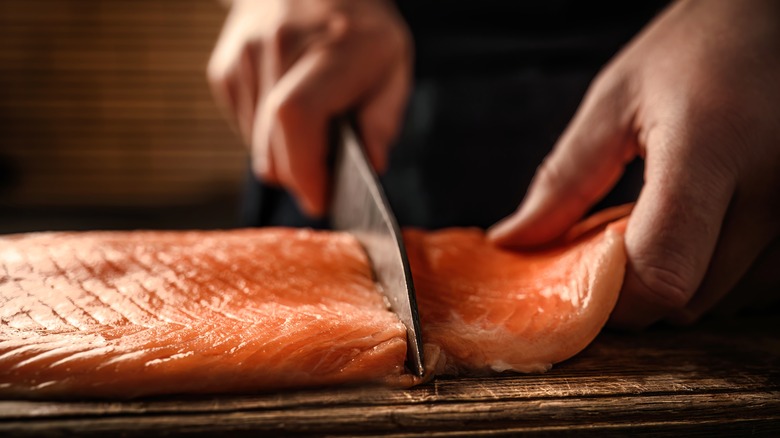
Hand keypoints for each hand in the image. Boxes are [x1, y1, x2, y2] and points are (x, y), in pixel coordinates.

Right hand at [207, 0, 411, 215]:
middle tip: (324, 179)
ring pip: (256, 146)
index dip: (305, 169)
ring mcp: (244, 56)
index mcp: (331, 47)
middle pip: (271, 145)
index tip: (323, 198)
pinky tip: (287, 109)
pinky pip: (244, 130)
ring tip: (312, 127)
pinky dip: (266, 136)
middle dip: (299, 177)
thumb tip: (370, 165)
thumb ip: (383, 118)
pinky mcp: (225, 69)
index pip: (296, 116)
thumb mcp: (393, 66)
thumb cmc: (360, 30)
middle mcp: (279, 46)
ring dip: (284, 155)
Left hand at [488, 0, 779, 327]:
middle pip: (689, 299)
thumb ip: (563, 181)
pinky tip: (704, 232)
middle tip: (610, 250)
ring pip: (727, 301)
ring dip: (682, 283)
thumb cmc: (695, 50)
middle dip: (636, 291)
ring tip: (662, 226)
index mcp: (712, 149)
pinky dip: (721, 274)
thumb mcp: (615, 102)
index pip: (660, 271)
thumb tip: (512, 242)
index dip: (610, 298)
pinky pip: (762, 285)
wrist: (775, 23)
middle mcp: (775, 188)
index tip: (578, 283)